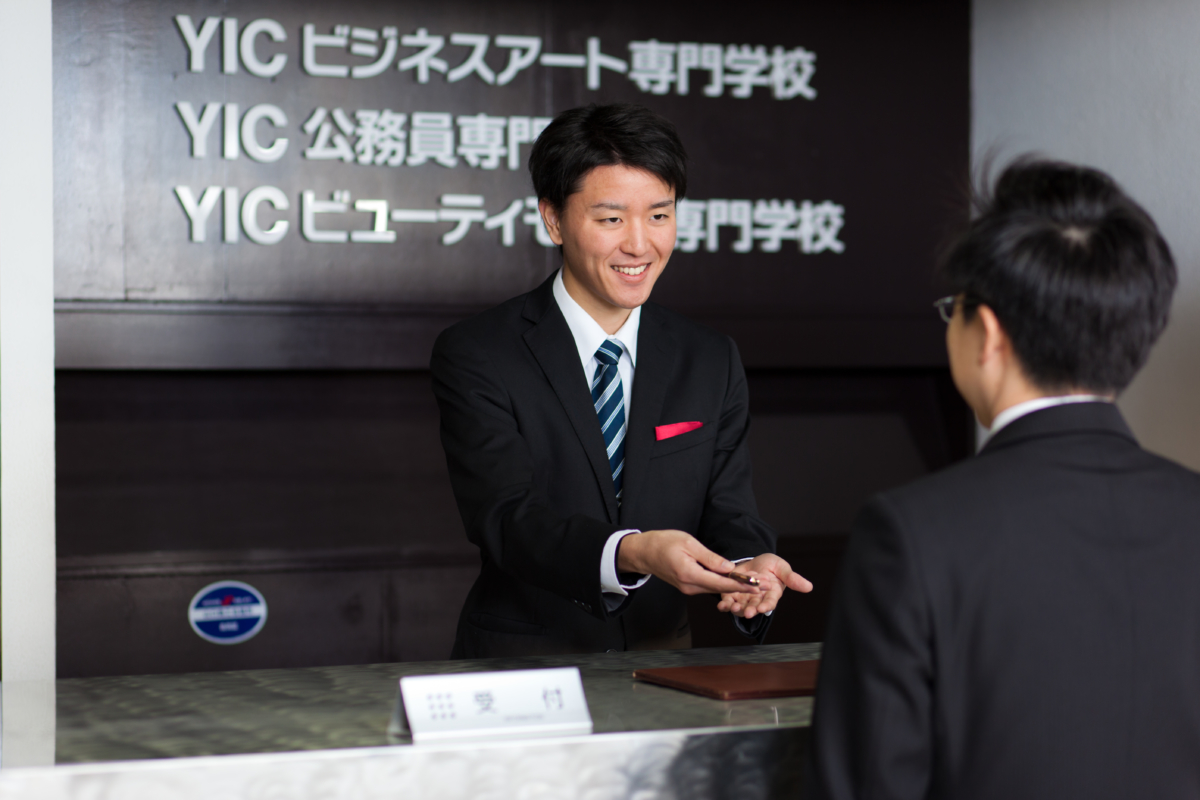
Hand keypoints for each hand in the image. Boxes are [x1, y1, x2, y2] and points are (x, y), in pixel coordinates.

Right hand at [616, 530, 760, 595]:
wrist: (643, 552)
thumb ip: (710, 558)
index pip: (721, 583)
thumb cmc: (663, 543)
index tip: (758, 585)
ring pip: (716, 589)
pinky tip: (735, 581)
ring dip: (735, 587)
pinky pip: (708, 587)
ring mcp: (688, 588)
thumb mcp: (688, 543)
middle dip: (744, 588)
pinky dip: (723, 584)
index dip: (742, 585)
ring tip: (755, 583)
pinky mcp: (688, 587)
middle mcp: (690, 586)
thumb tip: (729, 567)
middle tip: (764, 586)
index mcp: (690, 574)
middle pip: (721, 589)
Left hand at [716, 553, 812, 618]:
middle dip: (751, 610)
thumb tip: (809, 587)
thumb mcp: (782, 567)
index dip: (766, 606)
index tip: (763, 608)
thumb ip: (792, 578)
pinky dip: (725, 605)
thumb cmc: (771, 566)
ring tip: (733, 608)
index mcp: (772, 593)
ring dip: (737, 609)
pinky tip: (722, 605)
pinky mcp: (733, 594)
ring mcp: (745, 598)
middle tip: (748, 612)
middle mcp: (758, 599)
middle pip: (754, 607)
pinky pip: (728, 602)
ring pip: (741, 607)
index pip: (770, 602)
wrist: (754, 561)